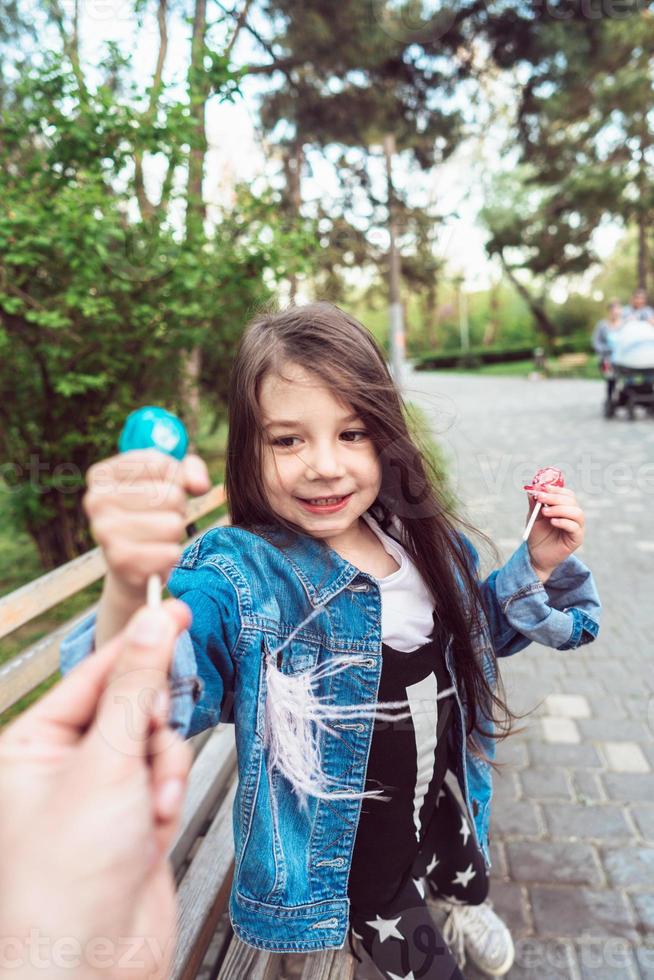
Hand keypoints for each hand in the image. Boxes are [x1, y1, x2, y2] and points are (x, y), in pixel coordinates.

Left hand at [0, 601, 193, 979]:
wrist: (95, 966)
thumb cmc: (68, 878)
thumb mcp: (105, 764)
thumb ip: (134, 688)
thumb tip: (152, 625)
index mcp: (33, 744)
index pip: (93, 673)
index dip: (137, 642)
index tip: (174, 610)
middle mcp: (65, 765)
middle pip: (130, 703)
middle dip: (150, 723)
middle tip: (156, 727)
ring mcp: (101, 792)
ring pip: (155, 739)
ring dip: (163, 765)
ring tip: (153, 800)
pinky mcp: (134, 816)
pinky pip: (165, 774)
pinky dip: (169, 792)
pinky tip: (158, 820)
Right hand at [85, 449, 210, 598]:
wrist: (131, 563)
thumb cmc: (152, 512)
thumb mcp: (171, 481)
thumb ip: (190, 470)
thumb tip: (200, 484)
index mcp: (102, 474)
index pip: (162, 464)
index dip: (176, 478)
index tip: (162, 487)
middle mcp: (96, 500)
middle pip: (172, 495)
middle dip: (178, 507)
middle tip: (160, 516)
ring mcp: (105, 532)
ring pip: (173, 524)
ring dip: (174, 531)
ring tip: (157, 534)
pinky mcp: (120, 561)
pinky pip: (171, 553)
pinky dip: (171, 554)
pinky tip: (153, 555)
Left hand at [525, 484, 585, 581]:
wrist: (535, 555)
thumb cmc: (537, 535)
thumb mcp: (534, 517)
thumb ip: (535, 504)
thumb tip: (532, 490)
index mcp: (565, 508)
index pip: (567, 494)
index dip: (556, 490)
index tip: (543, 488)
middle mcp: (573, 516)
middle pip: (572, 501)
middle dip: (555, 498)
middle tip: (541, 498)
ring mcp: (577, 527)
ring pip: (577, 513)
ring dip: (560, 509)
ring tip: (544, 512)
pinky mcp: (577, 539)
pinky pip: (575, 527)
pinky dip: (564, 522)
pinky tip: (552, 522)